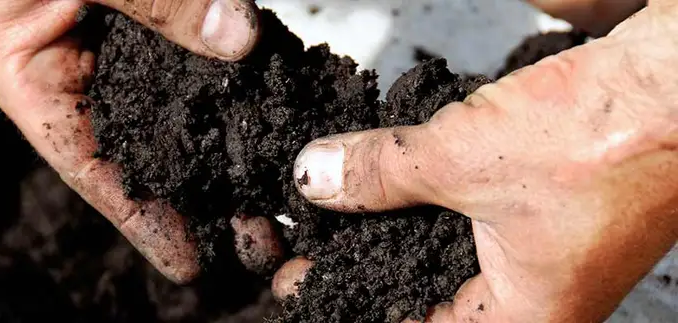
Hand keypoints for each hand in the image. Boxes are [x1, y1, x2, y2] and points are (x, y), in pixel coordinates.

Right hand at [0, 0, 273, 283]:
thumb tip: (238, 39)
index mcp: (40, 79)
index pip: (92, 168)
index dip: (142, 219)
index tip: (190, 262)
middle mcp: (92, 75)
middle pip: (152, 153)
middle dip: (205, 198)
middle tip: (260, 237)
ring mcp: (137, 50)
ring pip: (189, 114)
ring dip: (234, 153)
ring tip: (280, 194)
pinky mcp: (175, 22)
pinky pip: (215, 60)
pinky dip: (246, 90)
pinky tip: (280, 118)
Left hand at [273, 1, 677, 321]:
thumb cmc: (611, 139)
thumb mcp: (463, 159)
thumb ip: (381, 174)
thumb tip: (318, 179)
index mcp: (525, 316)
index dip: (349, 301)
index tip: (305, 277)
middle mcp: (537, 292)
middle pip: (425, 287)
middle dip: (366, 257)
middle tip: (317, 236)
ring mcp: (545, 246)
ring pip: (447, 244)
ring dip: (395, 219)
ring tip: (342, 202)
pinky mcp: (547, 200)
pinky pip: (471, 207)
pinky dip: (429, 189)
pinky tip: (396, 170)